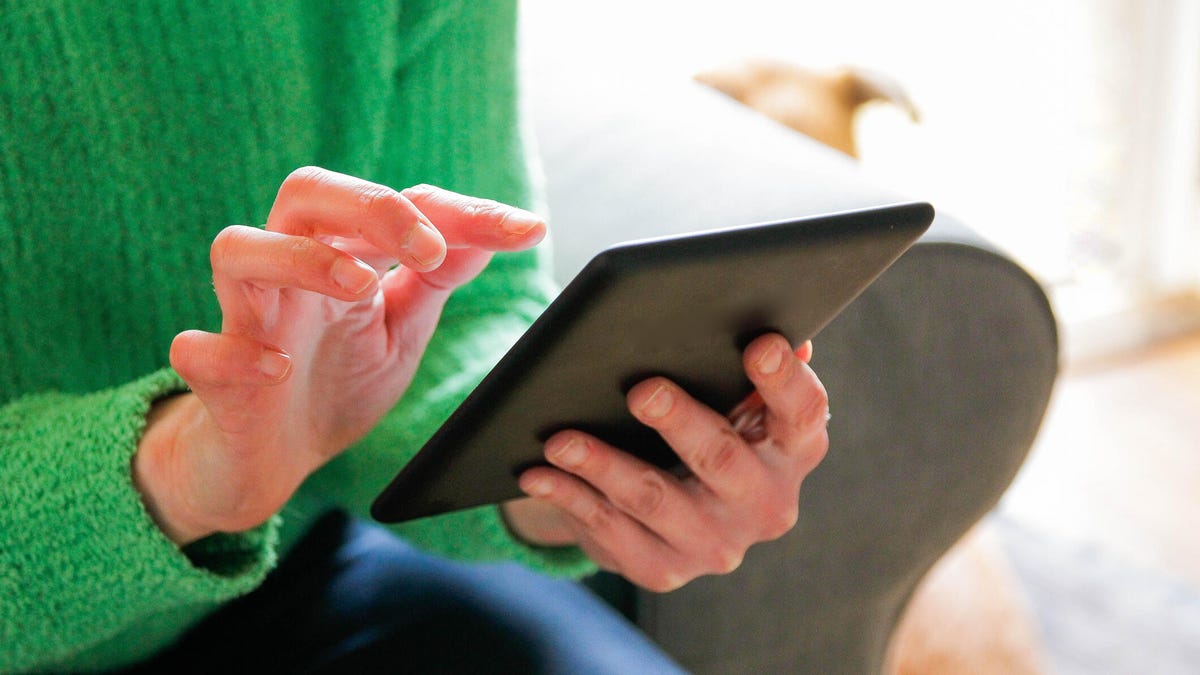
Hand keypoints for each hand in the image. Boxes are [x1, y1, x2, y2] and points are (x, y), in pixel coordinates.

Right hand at [134, 167, 545, 544]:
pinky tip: (280, 369)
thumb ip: (436, 278)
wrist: (272, 461)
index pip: (398, 204)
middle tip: (430, 249)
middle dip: (372, 206)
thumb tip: (498, 230)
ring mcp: (247, 320)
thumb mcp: (402, 327)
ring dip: (300, 258)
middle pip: (306, 193)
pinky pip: (199, 350)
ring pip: (237, 249)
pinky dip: (233, 352)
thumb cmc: (336, 381)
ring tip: (360, 287)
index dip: (463, 211)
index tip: (525, 230)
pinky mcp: (214, 379)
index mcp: (341, 255)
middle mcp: (290, 273)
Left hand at [503, 335, 827, 591]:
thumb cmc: (707, 425)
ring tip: (561, 439)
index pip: (804, 414)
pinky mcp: (664, 569)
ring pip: (656, 501)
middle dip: (681, 423)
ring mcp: (715, 545)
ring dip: (604, 466)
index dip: (786, 381)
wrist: (669, 510)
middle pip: (724, 461)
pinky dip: (571, 500)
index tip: (761, 345)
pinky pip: (611, 533)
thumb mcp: (734, 399)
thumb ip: (750, 366)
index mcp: (792, 450)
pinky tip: (539, 475)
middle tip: (642, 389)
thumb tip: (779, 326)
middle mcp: (766, 505)